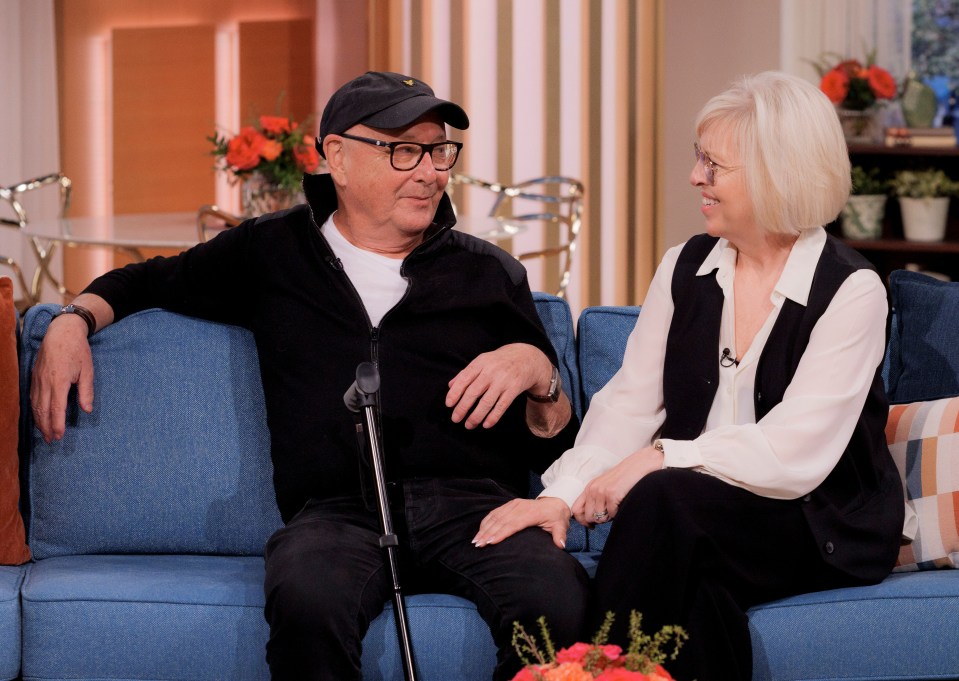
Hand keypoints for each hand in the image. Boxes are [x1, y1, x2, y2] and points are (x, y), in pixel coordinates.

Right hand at [30, 314, 94, 442]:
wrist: (61, 332)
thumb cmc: (77, 350)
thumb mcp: (87, 370)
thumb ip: (87, 391)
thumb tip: (87, 410)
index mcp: (59, 381)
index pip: (56, 408)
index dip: (56, 424)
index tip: (59, 436)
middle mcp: (45, 382)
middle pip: (42, 410)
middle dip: (46, 427)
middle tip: (51, 441)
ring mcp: (37, 379)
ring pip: (35, 405)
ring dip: (39, 421)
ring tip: (45, 434)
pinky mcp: (34, 377)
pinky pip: (32, 397)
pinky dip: (34, 410)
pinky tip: (38, 417)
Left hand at [446, 343, 551, 429]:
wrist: (526, 358)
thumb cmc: (499, 362)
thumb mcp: (482, 361)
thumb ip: (466, 373)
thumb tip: (450, 386)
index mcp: (481, 363)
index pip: (464, 379)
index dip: (455, 392)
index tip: (449, 404)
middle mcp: (491, 371)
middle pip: (474, 392)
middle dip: (463, 407)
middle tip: (455, 419)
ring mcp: (503, 381)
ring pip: (487, 402)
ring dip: (476, 416)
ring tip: (468, 425)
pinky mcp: (514, 389)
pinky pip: (502, 406)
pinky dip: (493, 416)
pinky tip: (486, 424)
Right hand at [472, 497, 570, 548]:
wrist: (554, 502)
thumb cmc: (556, 517)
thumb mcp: (561, 526)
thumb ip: (560, 535)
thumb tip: (560, 546)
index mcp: (531, 513)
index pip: (513, 524)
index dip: (501, 533)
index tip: (490, 542)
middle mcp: (520, 507)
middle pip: (501, 521)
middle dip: (488, 533)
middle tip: (478, 544)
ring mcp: (514, 504)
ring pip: (496, 516)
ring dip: (484, 528)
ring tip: (475, 540)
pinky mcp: (510, 504)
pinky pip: (495, 512)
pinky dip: (487, 521)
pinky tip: (480, 530)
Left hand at [571, 446, 663, 525]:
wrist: (638, 465)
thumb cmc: (623, 478)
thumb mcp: (604, 486)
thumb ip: (595, 498)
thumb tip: (591, 519)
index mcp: (589, 488)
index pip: (576, 510)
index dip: (582, 520)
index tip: (591, 524)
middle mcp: (592, 490)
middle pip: (588, 517)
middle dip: (599, 520)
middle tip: (608, 515)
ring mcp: (601, 492)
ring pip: (600, 518)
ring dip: (609, 517)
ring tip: (615, 507)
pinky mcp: (612, 495)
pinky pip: (612, 514)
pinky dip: (617, 513)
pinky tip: (621, 503)